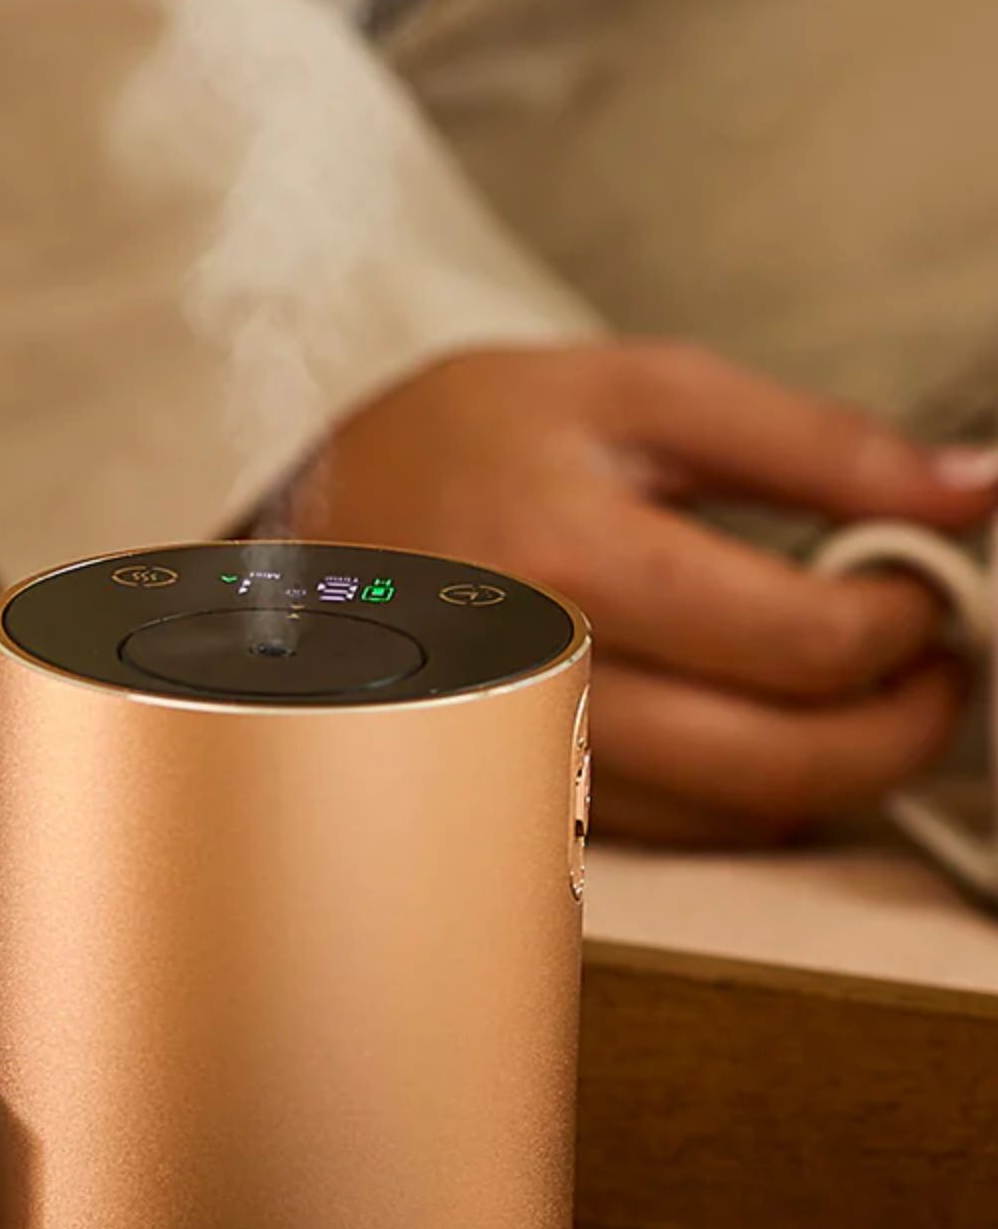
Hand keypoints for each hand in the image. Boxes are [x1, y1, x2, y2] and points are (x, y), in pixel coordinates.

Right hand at [286, 343, 997, 841]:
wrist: (297, 525)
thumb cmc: (455, 446)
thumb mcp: (634, 391)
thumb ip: (814, 443)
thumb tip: (971, 490)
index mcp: (568, 558)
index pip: (800, 641)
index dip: (907, 620)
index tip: (925, 583)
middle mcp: (537, 681)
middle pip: (777, 763)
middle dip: (899, 726)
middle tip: (933, 666)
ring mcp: (523, 762)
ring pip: (732, 820)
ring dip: (833, 768)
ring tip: (853, 690)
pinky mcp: (517, 805)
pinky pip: (674, 836)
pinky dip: (747, 794)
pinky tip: (758, 725)